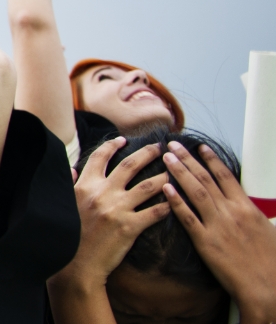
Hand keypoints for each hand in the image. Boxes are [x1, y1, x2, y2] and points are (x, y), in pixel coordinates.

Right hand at [62, 137, 169, 281]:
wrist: (75, 265)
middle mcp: (102, 193)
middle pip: (130, 165)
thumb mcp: (63, 204)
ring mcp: (117, 209)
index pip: (100, 157)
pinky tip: (177, 202)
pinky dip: (168, 206)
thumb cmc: (67, 236)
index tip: (123, 139)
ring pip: (148, 186)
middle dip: (148, 153)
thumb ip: (68, 184)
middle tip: (161, 147)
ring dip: (164, 176)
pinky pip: (155, 212)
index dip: (112, 145)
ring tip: (176, 171)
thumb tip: (71, 168)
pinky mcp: (130, 227)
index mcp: (85, 185)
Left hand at [162, 141, 275, 316]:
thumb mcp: (267, 230)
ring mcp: (218, 226)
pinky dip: (176, 202)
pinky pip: (188, 218)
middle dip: (188, 160)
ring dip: (179, 173)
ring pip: (195, 192)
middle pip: (206, 179)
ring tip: (166, 158)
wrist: (266, 284)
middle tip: (172, 144)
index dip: (211, 160)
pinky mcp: (206, 242)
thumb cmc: (270, 261)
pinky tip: (165, 189)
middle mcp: (231, 212)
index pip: (226, 177)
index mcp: (247, 207)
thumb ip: (252, 214)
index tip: (200, 147)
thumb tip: (245, 204)